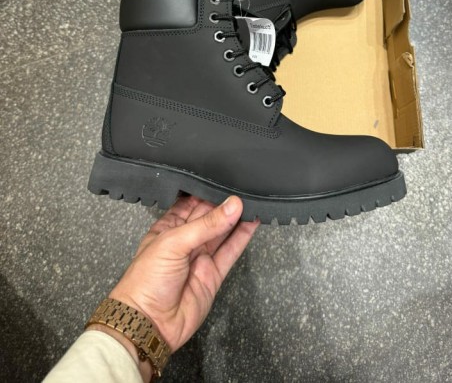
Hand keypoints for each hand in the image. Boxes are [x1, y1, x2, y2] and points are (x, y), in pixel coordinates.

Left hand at [109, 195, 258, 354]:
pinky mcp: (213, 274)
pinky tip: (253, 222)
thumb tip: (232, 205)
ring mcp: (200, 258)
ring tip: (252, 201)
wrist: (148, 323)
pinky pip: (230, 252)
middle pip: (209, 216)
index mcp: (168, 228)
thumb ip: (206, 224)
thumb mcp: (174, 243)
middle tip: (243, 189)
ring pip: (222, 233)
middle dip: (225, 204)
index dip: (207, 192)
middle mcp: (185, 241)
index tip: (225, 180)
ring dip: (236, 218)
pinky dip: (242, 237)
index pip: (191, 203)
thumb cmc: (147, 280)